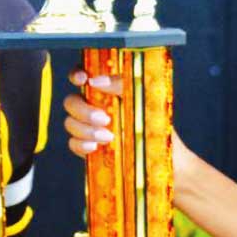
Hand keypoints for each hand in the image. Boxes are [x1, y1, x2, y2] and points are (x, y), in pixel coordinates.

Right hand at [63, 68, 193, 184]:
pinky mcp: (90, 148)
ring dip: (85, 129)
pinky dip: (81, 144)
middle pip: (72, 101)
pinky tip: (95, 147)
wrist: (166, 162)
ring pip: (70, 122)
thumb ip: (122, 84)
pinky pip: (73, 143)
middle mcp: (97, 106)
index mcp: (110, 91)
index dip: (77, 74)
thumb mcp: (145, 100)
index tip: (83, 79)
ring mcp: (92, 128)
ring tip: (108, 137)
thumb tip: (97, 81)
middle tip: (105, 119)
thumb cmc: (159, 127)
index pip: (84, 76)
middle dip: (83, 109)